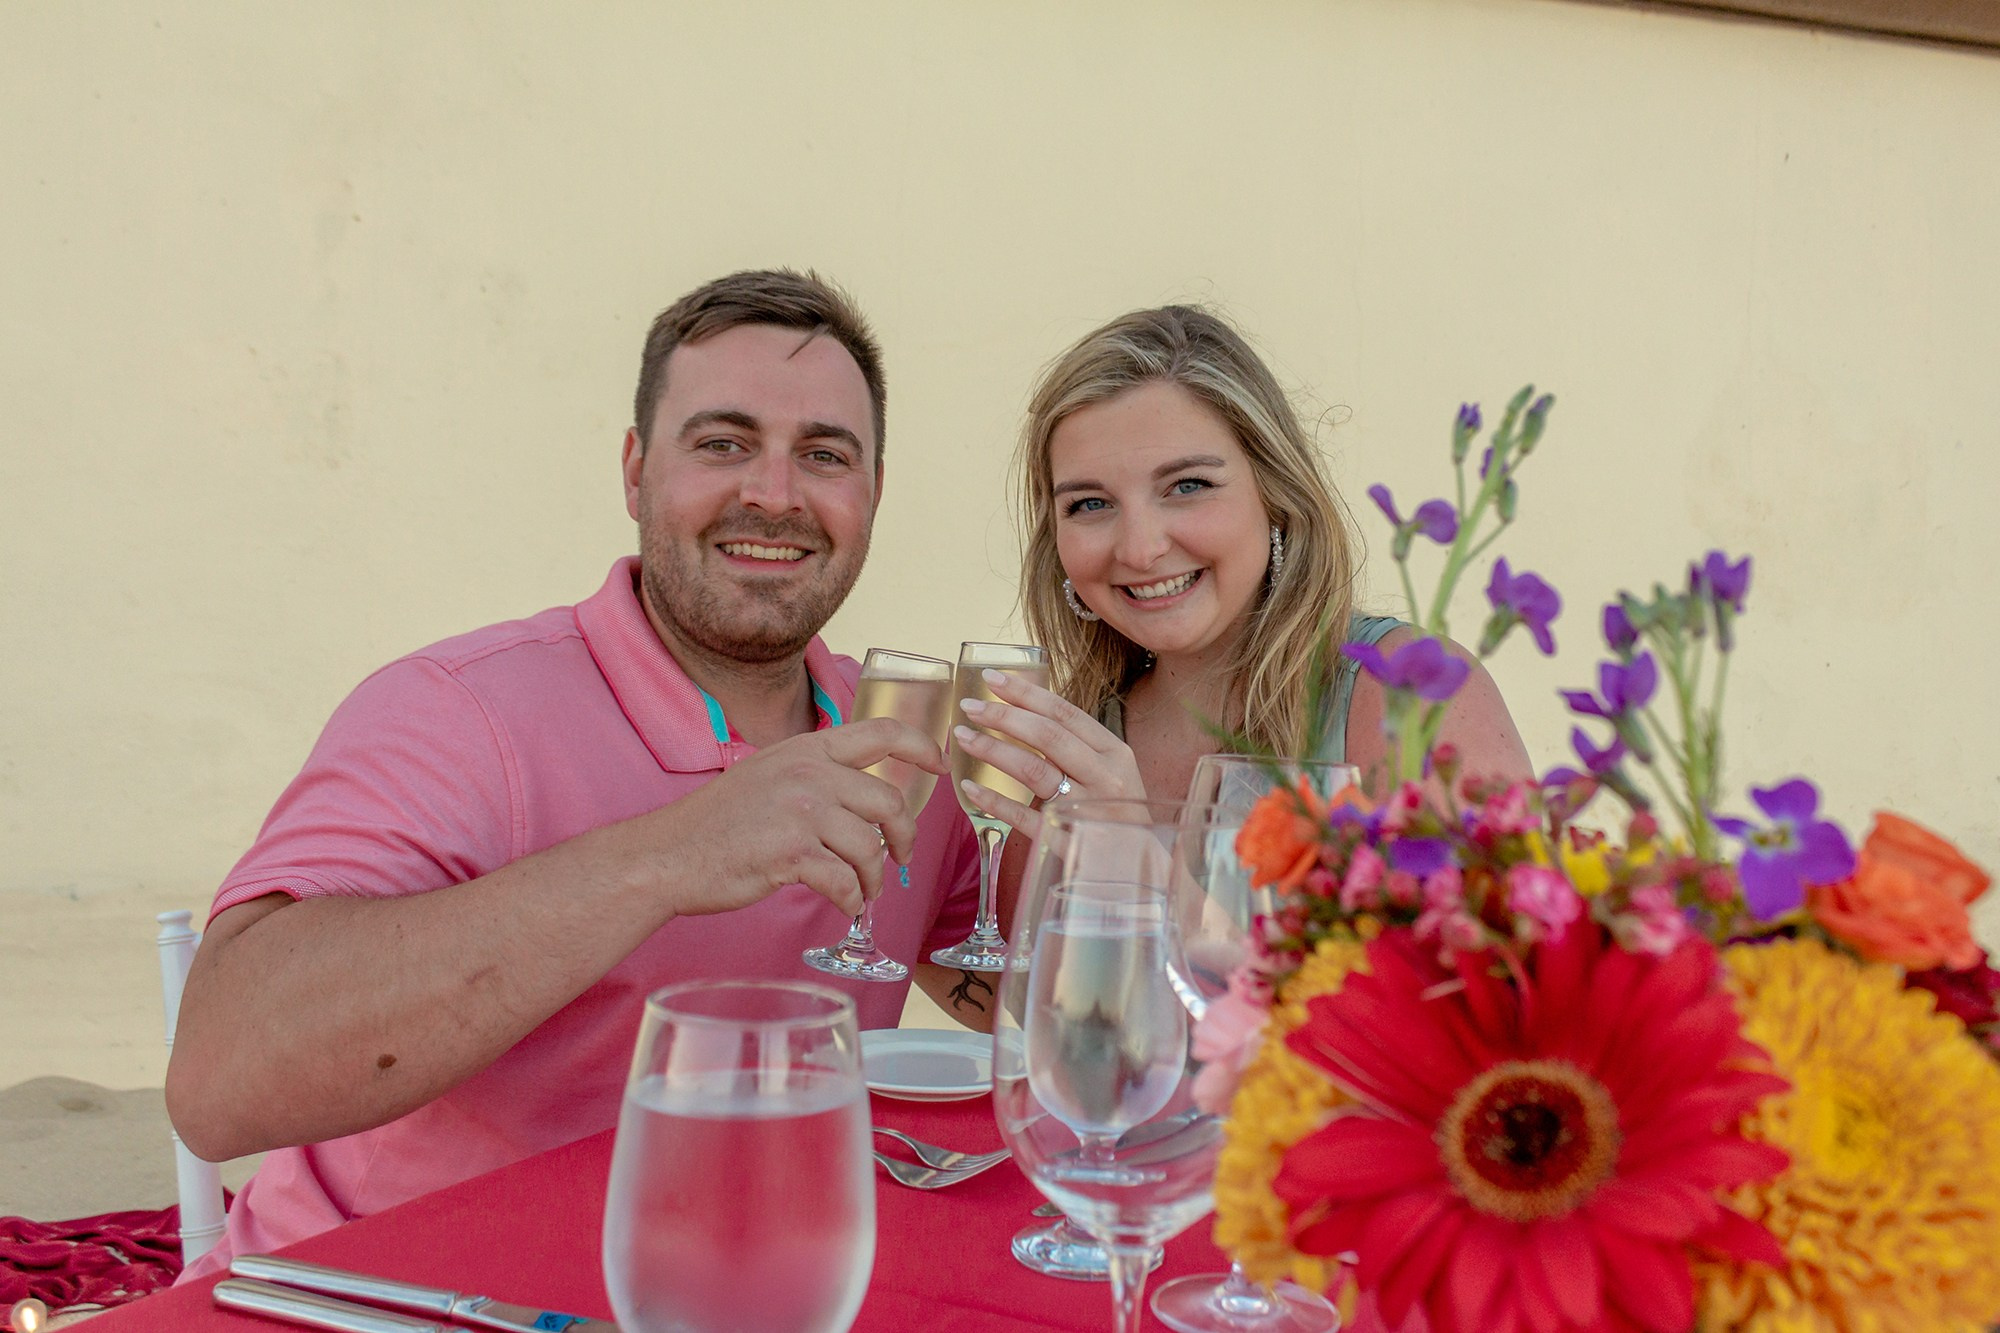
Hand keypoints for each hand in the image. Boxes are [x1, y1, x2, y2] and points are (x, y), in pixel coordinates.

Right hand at [651, 717, 947, 918]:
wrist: (666, 856)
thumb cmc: (716, 824)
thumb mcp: (768, 775)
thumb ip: (813, 775)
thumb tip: (861, 797)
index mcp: (805, 749)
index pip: (882, 731)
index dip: (923, 746)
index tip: (943, 765)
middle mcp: (807, 773)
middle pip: (889, 802)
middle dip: (904, 838)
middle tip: (899, 858)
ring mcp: (800, 812)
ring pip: (870, 848)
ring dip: (874, 879)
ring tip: (864, 892)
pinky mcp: (791, 854)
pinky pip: (845, 882)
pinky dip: (852, 901)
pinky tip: (843, 906)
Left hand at [953, 669, 1145, 840]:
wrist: (1140, 870)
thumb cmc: (1118, 815)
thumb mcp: (1112, 773)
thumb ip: (1079, 747)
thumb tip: (1026, 714)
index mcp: (1115, 753)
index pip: (1065, 713)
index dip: (1026, 693)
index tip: (992, 679)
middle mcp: (1105, 777)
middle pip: (1048, 736)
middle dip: (1004, 716)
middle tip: (970, 706)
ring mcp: (1088, 809)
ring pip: (1035, 771)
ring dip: (994, 750)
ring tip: (963, 737)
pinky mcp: (1069, 841)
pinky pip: (1025, 817)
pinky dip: (995, 801)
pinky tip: (970, 789)